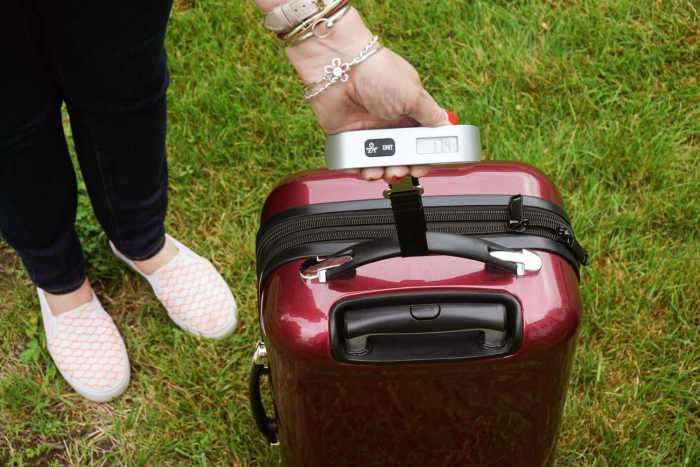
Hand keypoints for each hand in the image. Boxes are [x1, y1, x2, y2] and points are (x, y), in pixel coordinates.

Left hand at [286, 9, 454, 182]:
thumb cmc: (377, 72)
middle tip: (399, 171)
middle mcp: (388, 123)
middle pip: (399, 157)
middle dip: (401, 169)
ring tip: (379, 172)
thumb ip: (430, 114)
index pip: (420, 142)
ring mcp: (366, 130)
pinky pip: (353, 159)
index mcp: (408, 112)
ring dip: (380, 172)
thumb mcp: (412, 94)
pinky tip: (361, 168)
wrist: (339, 66)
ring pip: (377, 162)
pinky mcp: (346, 136)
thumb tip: (446, 125)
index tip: (421, 167)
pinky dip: (357, 168)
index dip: (422, 157)